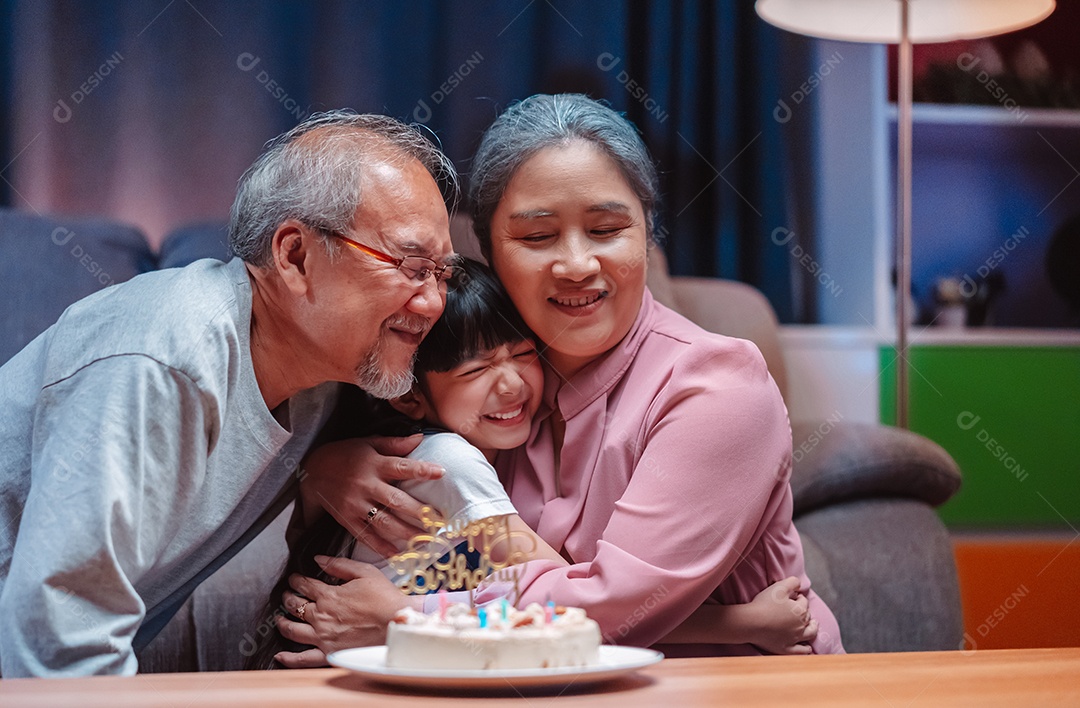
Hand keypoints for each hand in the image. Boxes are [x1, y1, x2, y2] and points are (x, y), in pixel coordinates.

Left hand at [274, 556, 419, 666]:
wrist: (398, 624)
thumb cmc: (385, 598)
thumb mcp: (365, 572)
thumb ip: (339, 564)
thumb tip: (319, 559)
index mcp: (329, 596)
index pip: (305, 585)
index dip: (297, 580)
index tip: (295, 578)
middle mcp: (321, 617)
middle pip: (295, 606)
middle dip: (288, 598)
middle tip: (287, 595)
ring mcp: (323, 637)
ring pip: (292, 630)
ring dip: (282, 622)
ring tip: (280, 619)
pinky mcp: (329, 654)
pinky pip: (303, 659)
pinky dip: (288, 658)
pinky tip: (280, 655)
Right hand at [298, 436, 442, 556]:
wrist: (310, 470)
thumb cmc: (345, 454)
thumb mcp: (368, 443)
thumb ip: (394, 443)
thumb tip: (420, 438)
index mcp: (374, 464)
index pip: (402, 467)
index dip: (421, 470)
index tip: (441, 472)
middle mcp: (366, 485)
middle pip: (395, 501)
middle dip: (419, 512)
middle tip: (439, 522)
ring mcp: (356, 504)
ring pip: (384, 522)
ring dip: (406, 533)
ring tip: (426, 541)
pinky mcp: (346, 519)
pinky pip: (365, 535)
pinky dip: (380, 546)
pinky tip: (397, 553)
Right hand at [747, 576, 817, 654]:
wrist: (751, 623)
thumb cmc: (764, 604)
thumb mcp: (779, 587)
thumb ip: (792, 582)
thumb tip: (799, 584)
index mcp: (800, 611)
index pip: (804, 602)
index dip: (799, 598)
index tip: (792, 596)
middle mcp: (800, 626)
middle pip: (808, 617)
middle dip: (806, 611)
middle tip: (800, 609)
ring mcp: (794, 639)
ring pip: (810, 634)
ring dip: (813, 629)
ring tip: (813, 626)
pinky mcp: (786, 649)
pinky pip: (800, 651)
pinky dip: (806, 649)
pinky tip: (808, 648)